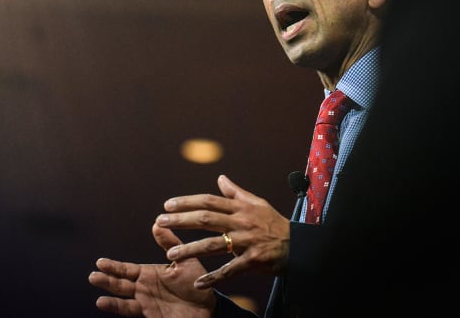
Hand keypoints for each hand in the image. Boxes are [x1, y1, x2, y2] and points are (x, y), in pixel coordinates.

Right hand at [89, 224, 215, 316]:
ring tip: (98, 296)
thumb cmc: (197, 284)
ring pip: (123, 298)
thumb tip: (157, 223)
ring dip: (110, 296)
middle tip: (93, 276)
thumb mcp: (183, 260)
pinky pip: (131, 310)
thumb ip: (169, 243)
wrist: (208, 308)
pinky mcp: (150, 314)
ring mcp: (146, 302)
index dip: (113, 267)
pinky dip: (117, 307)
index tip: (100, 262)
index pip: (127, 270)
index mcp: (150, 274)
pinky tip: (104, 304)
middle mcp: (144, 288)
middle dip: (107, 280)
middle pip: (120, 283)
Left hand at [156, 174, 289, 288]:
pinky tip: (198, 282)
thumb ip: (236, 192)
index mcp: (240, 208)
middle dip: (181, 220)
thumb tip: (220, 178)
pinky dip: (213, 277)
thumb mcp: (257, 203)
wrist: (299, 245)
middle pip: (206, 218)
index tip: (167, 205)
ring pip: (213, 244)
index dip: (187, 202)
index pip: (208, 201)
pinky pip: (230, 270)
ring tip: (171, 253)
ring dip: (190, 249)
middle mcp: (241, 222)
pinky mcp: (253, 261)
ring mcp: (247, 242)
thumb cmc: (275, 223)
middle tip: (159, 221)